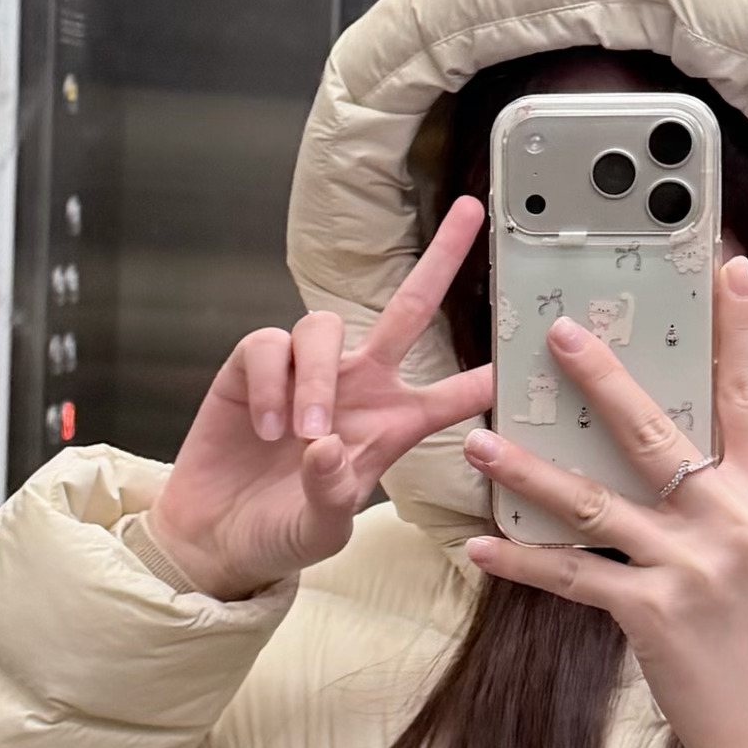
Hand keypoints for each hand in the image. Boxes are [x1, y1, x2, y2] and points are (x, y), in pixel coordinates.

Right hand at [147, 197, 492, 600]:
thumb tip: (328, 445)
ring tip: (302, 435)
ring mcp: (308, 372)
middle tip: (468, 212)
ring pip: (323, 328)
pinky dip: (272, 385)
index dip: (488, 374)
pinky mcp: (256, 368)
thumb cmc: (281, 531)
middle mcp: (359, 387)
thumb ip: (331, 493)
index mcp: (393, 426)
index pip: (453, 393)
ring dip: (316, 379)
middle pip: (408, 309)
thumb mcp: (320, 529)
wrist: (217, 536)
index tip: (531, 344)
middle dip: (439, 259)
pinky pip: (269, 346)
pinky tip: (266, 426)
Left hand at [463, 257, 747, 747]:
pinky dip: (523, 562)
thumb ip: (739, 490)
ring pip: (595, 500)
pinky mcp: (653, 614)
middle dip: (602, 379)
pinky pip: (574, 575)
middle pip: (657, 431)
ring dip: (530, 471)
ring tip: (481, 442)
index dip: (736, 332)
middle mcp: (735, 518)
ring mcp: (692, 565)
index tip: (723, 271)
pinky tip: (481, 548)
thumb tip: (687, 439)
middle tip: (558, 335)